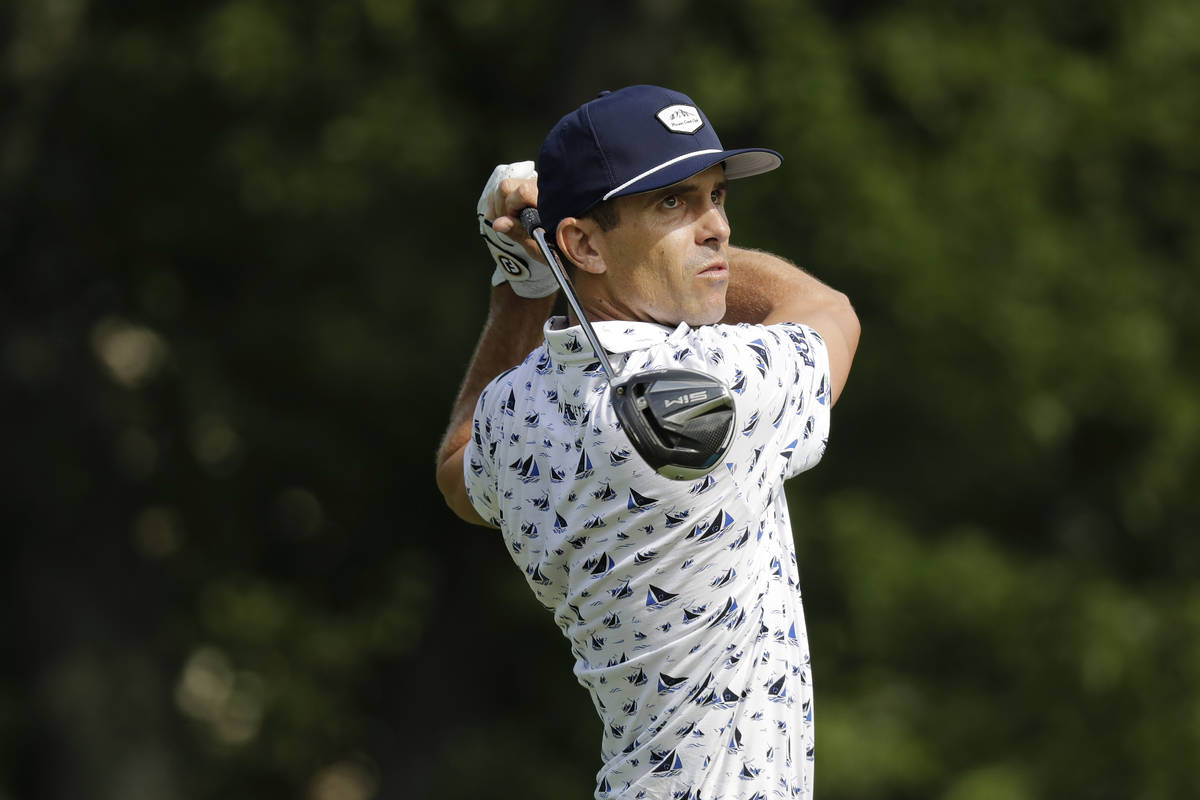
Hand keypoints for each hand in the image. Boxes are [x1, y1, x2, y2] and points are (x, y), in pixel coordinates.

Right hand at [477, 162, 558, 297]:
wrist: (564, 249)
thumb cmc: (553, 252)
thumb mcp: (538, 248)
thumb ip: (517, 233)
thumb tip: (497, 223)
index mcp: (548, 200)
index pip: (523, 191)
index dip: (511, 205)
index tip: (509, 221)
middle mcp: (542, 188)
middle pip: (508, 184)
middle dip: (502, 204)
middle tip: (504, 223)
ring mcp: (535, 185)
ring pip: (506, 182)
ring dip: (499, 202)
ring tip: (504, 221)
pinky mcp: (528, 187)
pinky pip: (508, 186)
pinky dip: (501, 201)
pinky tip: (503, 215)